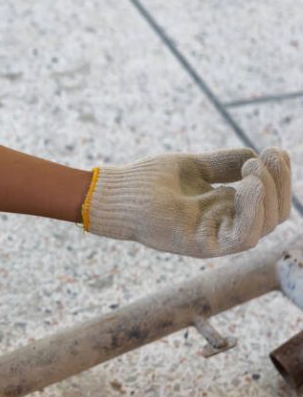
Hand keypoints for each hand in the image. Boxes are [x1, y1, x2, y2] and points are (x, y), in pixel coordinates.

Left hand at [83, 147, 291, 257]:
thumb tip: (257, 155)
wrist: (117, 192)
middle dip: (279, 183)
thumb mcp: (195, 167)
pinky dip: (253, 211)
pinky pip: (242, 237)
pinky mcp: (202, 246)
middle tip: (270, 155)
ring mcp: (215, 239)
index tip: (275, 150)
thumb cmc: (148, 180)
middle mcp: (224, 226)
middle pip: (274, 214)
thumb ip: (225, 164)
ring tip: (254, 168)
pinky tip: (248, 184)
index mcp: (225, 210)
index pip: (269, 201)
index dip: (279, 178)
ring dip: (269, 194)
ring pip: (264, 226)